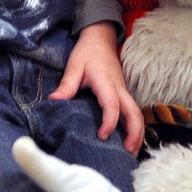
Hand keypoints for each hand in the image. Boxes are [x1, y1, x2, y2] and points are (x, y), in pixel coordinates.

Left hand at [49, 21, 143, 152]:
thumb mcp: (74, 66)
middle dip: (134, 133)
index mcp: (106, 82)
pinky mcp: (124, 93)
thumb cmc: (87, 52)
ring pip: (137, 113)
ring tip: (130, 152)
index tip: (102, 136)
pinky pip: (133, 111)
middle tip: (127, 152)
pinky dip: (134, 126)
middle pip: (134, 112)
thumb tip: (53, 101)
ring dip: (137, 132)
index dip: (110, 121)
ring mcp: (124, 91)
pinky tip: (128, 140)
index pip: (112, 104)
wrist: (101, 38)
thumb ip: (66, 84)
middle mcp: (120, 88)